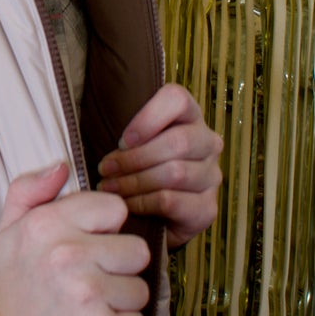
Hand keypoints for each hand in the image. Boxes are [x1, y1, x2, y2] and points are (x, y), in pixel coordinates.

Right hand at [0, 163, 151, 315]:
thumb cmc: (7, 296)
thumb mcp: (7, 237)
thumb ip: (29, 193)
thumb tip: (62, 165)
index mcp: (47, 225)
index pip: (115, 208)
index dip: (105, 230)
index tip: (86, 250)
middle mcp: (69, 255)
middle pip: (137, 250)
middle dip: (118, 269)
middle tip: (87, 287)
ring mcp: (89, 295)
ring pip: (140, 289)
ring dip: (120, 303)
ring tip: (87, 312)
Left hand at [96, 84, 221, 249]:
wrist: (157, 216)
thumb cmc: (140, 169)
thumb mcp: (133, 144)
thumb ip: (128, 135)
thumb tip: (103, 138)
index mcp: (190, 116)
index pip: (177, 99)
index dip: (148, 118)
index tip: (122, 140)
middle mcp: (208, 143)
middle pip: (179, 141)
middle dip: (134, 157)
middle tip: (106, 168)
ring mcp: (211, 177)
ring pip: (175, 173)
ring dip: (135, 181)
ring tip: (110, 186)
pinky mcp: (207, 208)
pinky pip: (172, 201)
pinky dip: (142, 202)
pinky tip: (126, 204)